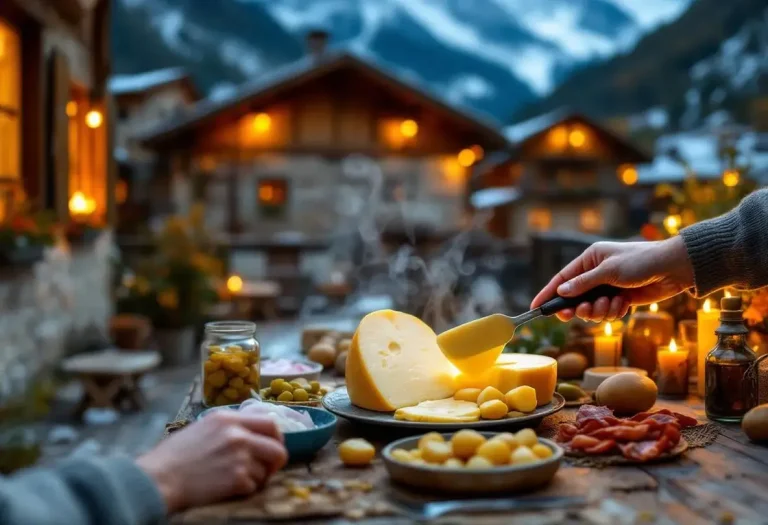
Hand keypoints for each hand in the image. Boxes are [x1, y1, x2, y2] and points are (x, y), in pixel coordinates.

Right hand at [136, 411, 287, 512]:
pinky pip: (254, 487)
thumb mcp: (203, 427)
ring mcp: (240, 456)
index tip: (271, 446)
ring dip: (256, 478)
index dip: (275, 437)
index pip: (269, 423)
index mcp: (228, 419)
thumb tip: (252, 434)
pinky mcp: (238, 478)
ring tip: (236, 479)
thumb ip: (230, 427)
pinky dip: (245, 491)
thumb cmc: (174, 456)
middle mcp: (238, 434)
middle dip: (275, 461)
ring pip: (266, 470)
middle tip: (266, 469)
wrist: (160, 478)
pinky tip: (228, 488)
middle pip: (278, 447)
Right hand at [531, 236, 693, 322]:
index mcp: (590, 259)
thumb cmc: (641, 261)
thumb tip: (561, 292)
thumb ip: (583, 283)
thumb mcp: (609, 271)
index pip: (562, 279)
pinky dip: (614, 311)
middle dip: (580, 307)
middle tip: (583, 312)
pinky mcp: (621, 298)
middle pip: (575, 298)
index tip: (536, 308)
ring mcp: (608, 287)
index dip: (548, 294)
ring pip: (591, 308)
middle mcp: (596, 273)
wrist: (673, 269)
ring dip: (600, 310)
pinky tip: (625, 304)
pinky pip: (607, 312)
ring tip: (612, 304)